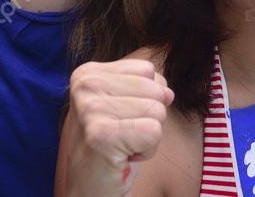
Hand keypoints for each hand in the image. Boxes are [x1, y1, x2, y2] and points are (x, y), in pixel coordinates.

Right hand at [62, 58, 173, 195]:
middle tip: (122, 136)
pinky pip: (154, 132)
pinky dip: (147, 151)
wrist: (90, 189)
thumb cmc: (112, 146)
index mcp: (88, 73)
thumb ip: (146, 86)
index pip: (147, 70)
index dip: (144, 98)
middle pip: (155, 89)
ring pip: (157, 111)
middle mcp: (86, 85)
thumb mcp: (123, 104)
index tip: (120, 119)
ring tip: (122, 146)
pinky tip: (124, 157)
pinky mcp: (102, 134)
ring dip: (147, 136)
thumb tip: (168, 92)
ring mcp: (91, 109)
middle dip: (148, 118)